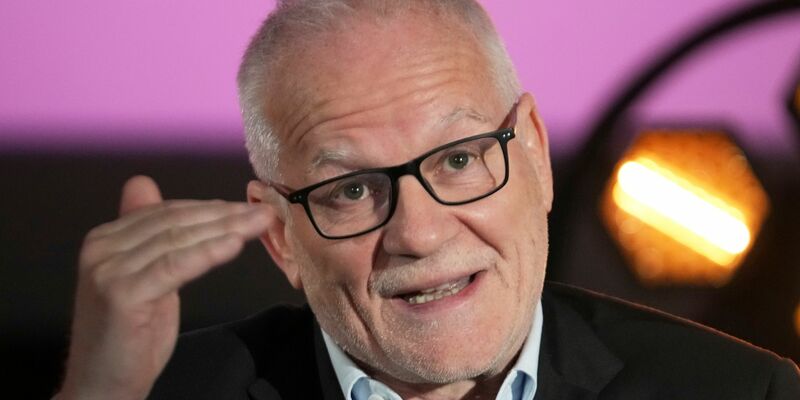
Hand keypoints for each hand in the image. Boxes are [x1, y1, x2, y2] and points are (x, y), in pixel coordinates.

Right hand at [57, 176, 272, 399]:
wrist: (102, 385)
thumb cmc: (128, 336)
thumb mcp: (145, 279)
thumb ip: (151, 239)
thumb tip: (145, 185)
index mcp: (106, 238)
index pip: (166, 211)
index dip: (210, 207)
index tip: (247, 207)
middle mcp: (102, 248)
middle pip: (175, 221)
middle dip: (223, 215)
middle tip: (262, 212)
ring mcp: (109, 270)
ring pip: (178, 240)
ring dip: (224, 229)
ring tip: (258, 224)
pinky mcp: (122, 294)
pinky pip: (175, 266)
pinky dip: (207, 253)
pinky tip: (235, 245)